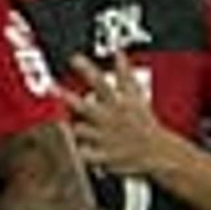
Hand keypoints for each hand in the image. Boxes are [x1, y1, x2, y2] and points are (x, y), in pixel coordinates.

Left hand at [62, 59, 176, 178]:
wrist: (156, 152)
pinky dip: (82, 151)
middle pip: (85, 106)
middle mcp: (108, 119)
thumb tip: (119, 52)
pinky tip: (86, 149)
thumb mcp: (136, 96)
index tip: (74, 59)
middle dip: (69, 98)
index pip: (101, 82)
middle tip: (54, 89)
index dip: (87, 70)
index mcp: (117, 103)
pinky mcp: (104, 156)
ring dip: (76, 126)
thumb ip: (125, 74)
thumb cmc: (142, 121)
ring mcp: (105, 138)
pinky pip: (84, 153)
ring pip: (79, 129)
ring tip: (79, 127)